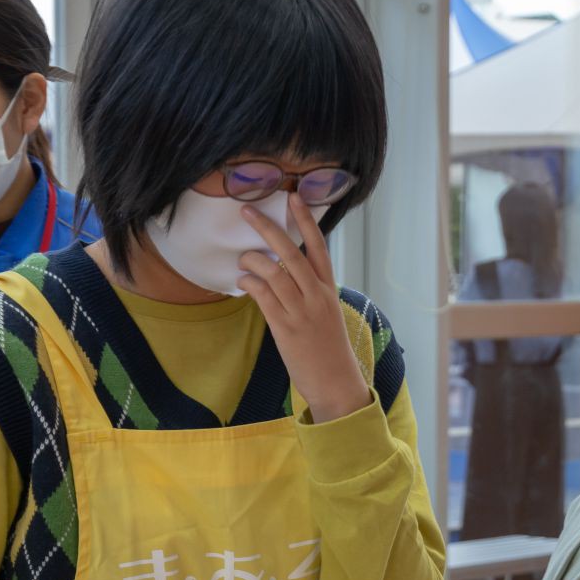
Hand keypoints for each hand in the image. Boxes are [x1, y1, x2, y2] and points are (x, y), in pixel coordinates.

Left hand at [239, 194, 371, 422]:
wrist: (336, 381)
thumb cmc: (329, 348)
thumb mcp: (326, 314)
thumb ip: (308, 291)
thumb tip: (281, 272)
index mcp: (328, 289)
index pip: (318, 247)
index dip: (305, 221)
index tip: (294, 198)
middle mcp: (316, 295)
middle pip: (291, 253)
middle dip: (267, 229)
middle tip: (247, 211)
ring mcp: (301, 311)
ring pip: (274, 272)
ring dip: (252, 260)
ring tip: (243, 259)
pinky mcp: (285, 327)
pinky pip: (263, 296)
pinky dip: (250, 284)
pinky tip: (243, 281)